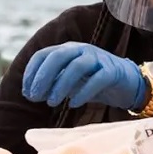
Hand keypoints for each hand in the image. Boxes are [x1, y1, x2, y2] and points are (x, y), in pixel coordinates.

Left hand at [21, 42, 146, 110]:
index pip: (43, 54)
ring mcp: (98, 59)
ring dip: (61, 85)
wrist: (126, 83)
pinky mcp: (112, 71)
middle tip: (35, 97)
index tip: (26, 92)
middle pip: (59, 56)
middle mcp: (82, 50)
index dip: (31, 72)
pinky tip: (73, 104)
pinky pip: (97, 79)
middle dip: (44, 76)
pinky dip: (83, 92)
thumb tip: (30, 94)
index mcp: (68, 49)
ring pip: (77, 66)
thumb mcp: (69, 81)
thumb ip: (51, 84)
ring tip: (52, 103)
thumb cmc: (92, 82)